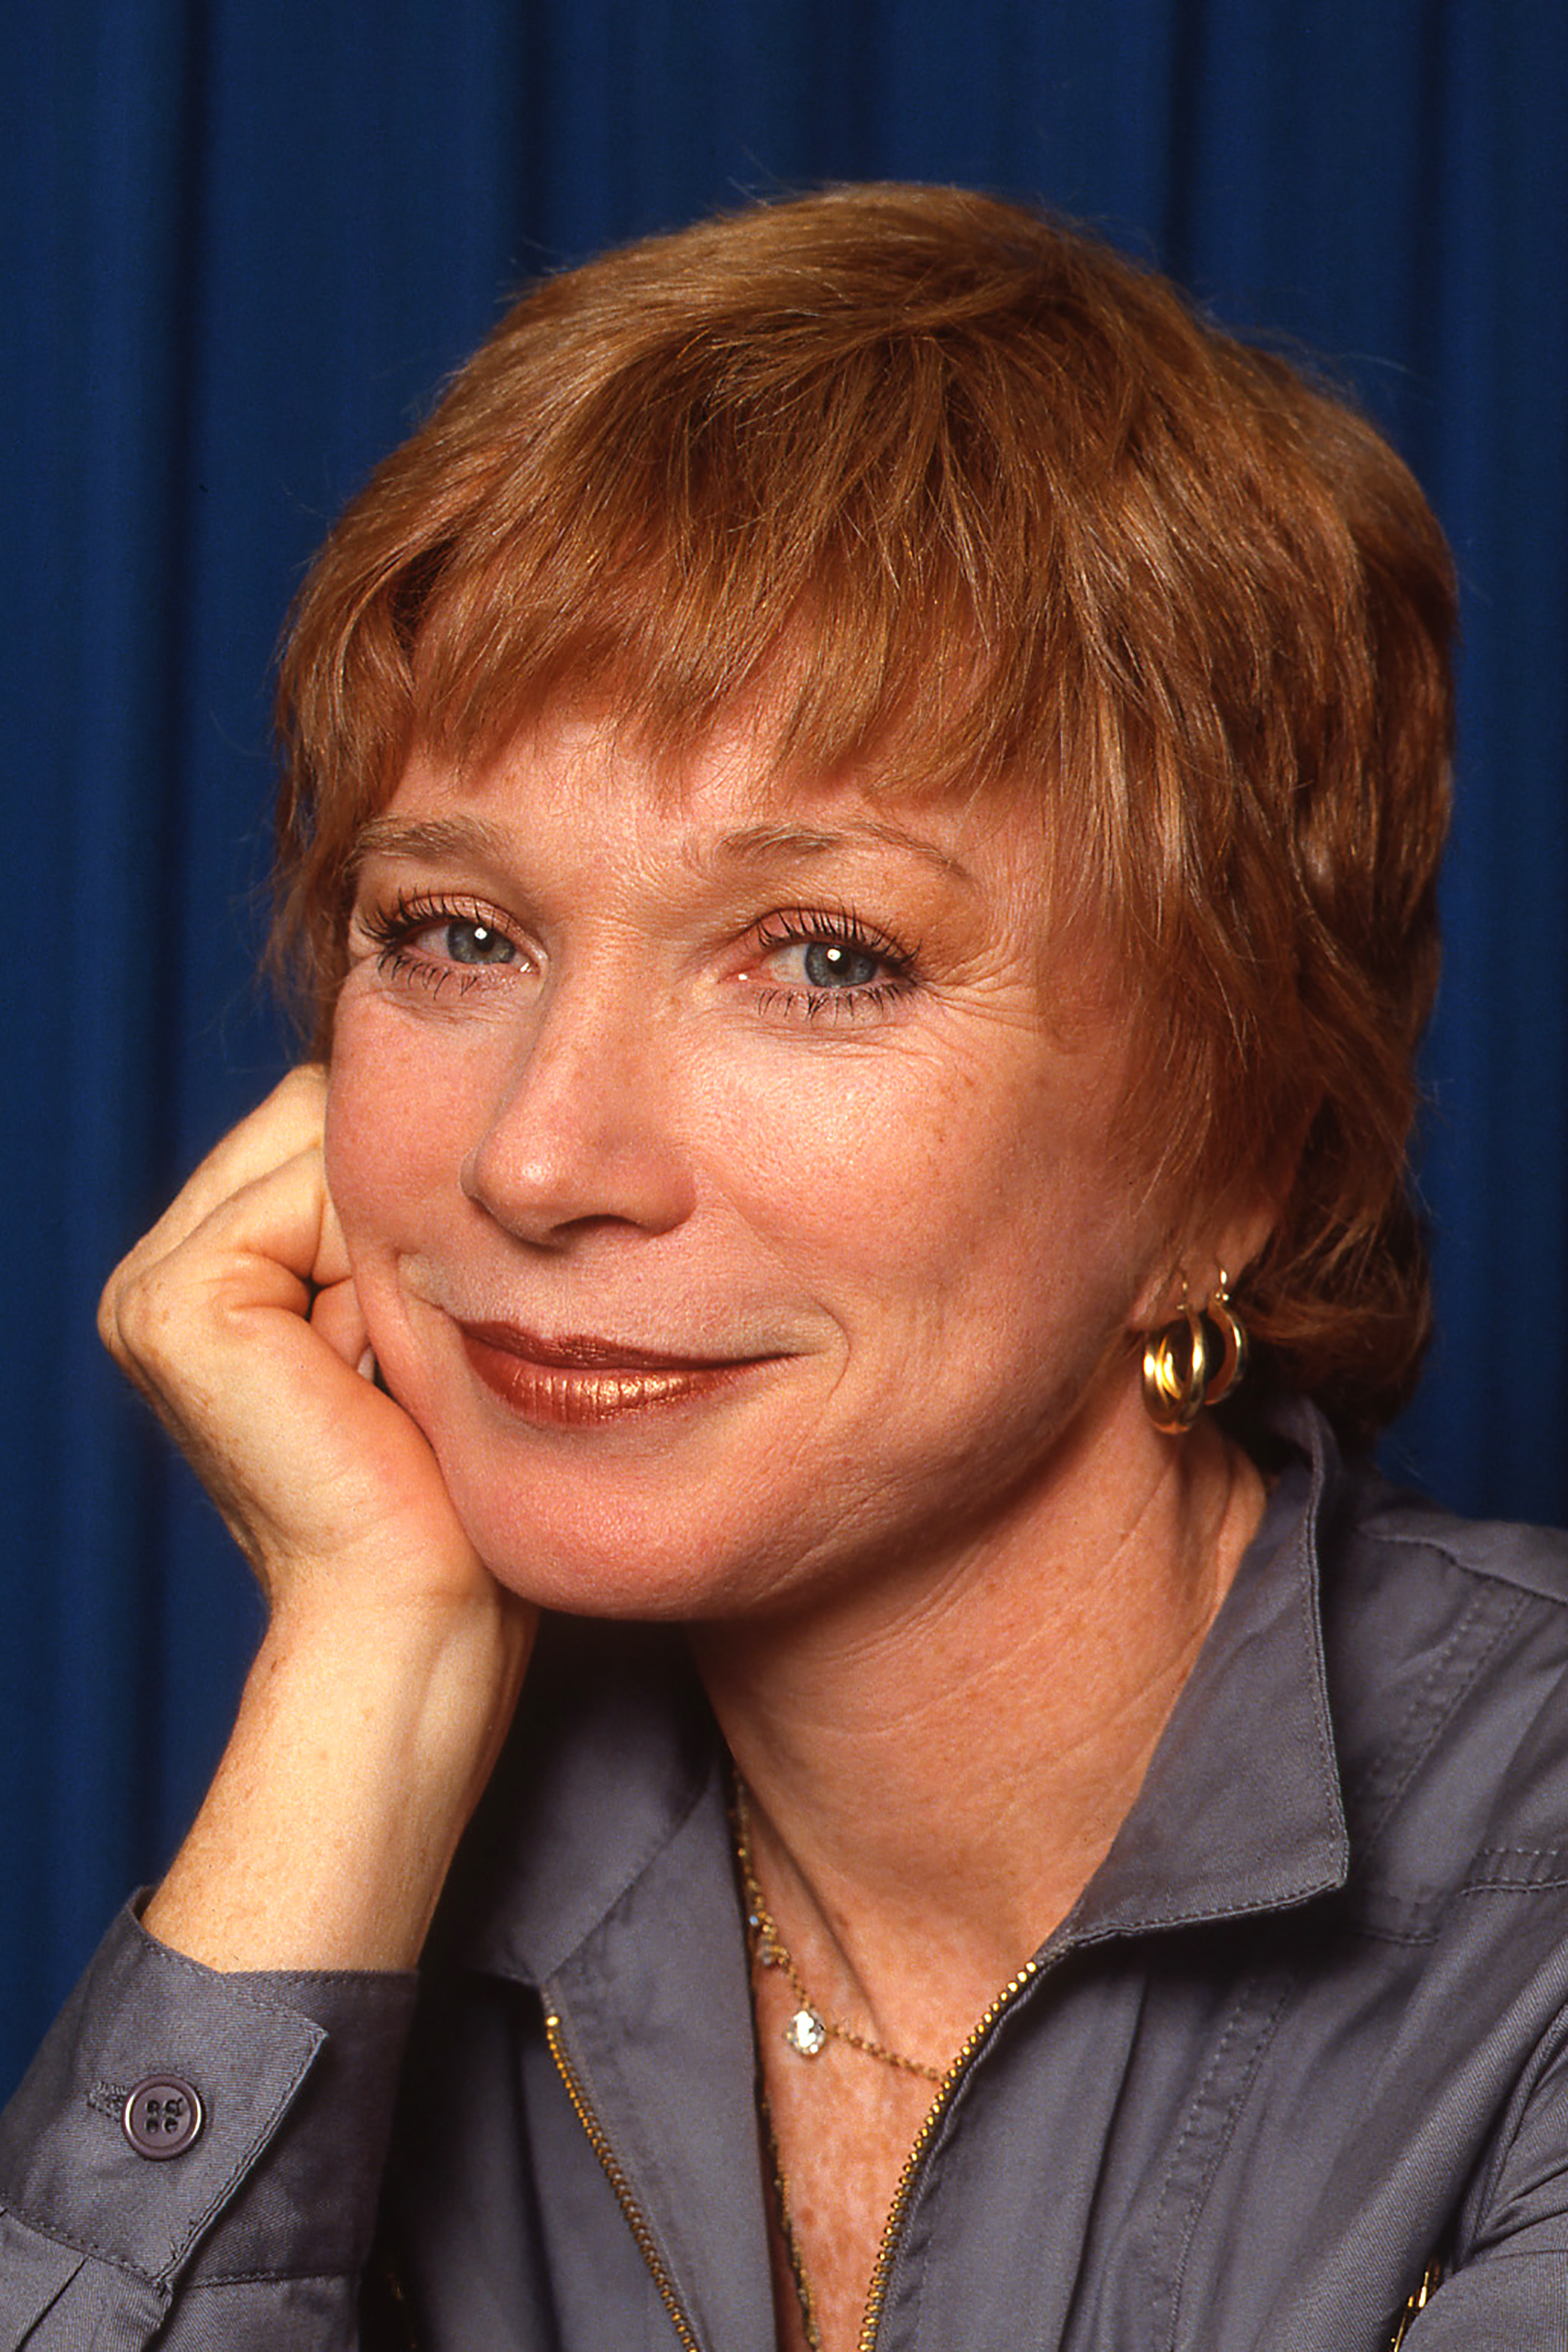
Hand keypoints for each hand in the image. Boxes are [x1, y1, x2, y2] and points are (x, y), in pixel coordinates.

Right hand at [100, 1065, 493, 1632]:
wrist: (414, 1610)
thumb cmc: (443, 1484)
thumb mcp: (413, 1319)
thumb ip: (388, 1213)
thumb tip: (440, 1098)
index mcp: (207, 1273)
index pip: (320, 1121)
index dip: (406, 1183)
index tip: (436, 1306)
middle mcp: (159, 1272)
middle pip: (315, 1112)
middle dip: (392, 1197)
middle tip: (410, 1337)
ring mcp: (151, 1288)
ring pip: (320, 1140)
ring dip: (389, 1233)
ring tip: (387, 1356)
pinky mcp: (176, 1305)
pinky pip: (311, 1194)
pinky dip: (371, 1264)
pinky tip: (366, 1363)